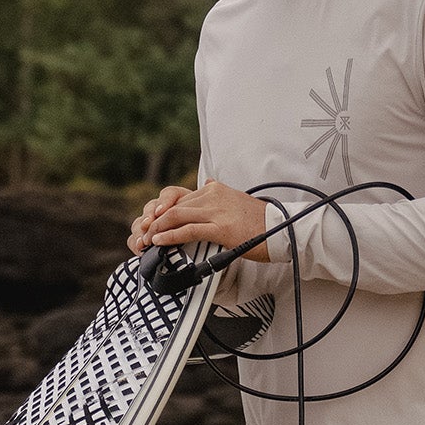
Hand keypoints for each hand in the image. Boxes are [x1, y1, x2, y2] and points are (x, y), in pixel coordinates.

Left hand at [128, 181, 270, 261]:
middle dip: (155, 222)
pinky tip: (159, 241)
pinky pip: (189, 230)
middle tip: (142, 235)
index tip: (151, 224)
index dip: (162, 212)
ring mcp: (217, 211)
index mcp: (214, 189)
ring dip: (157, 230)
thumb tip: (204, 184)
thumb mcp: (235, 200)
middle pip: (174, 207)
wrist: (282, 230)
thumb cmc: (258, 221)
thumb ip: (217, 195)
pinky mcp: (221, 228)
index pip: (180, 199)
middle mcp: (213, 195)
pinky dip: (170, 236)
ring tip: (146, 241)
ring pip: (177, 216)